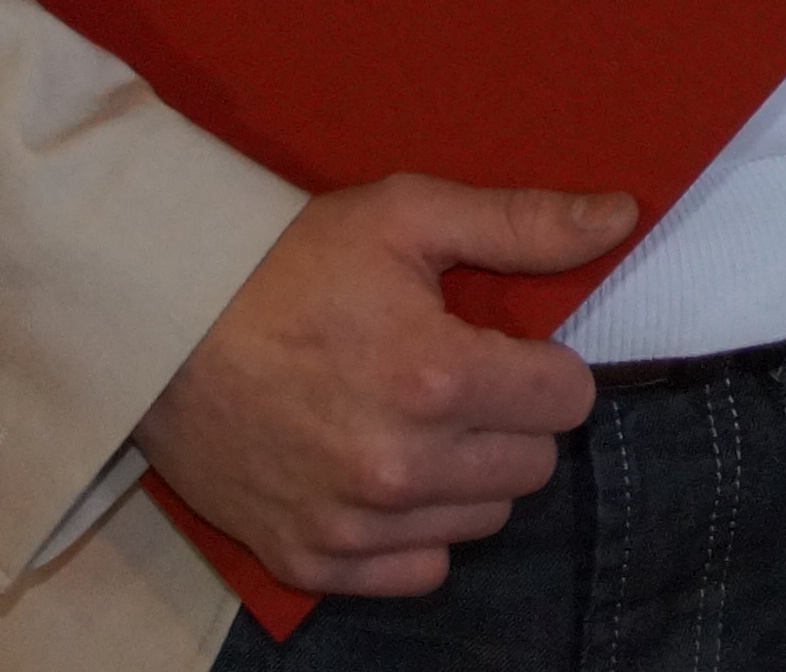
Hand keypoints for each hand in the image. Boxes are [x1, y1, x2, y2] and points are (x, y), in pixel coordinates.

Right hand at [135, 177, 634, 596]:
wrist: (161, 327)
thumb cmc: (287, 263)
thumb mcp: (407, 215)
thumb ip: (525, 224)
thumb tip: (624, 216)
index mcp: (438, 376)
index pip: (569, 399)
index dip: (546, 366)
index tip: (506, 348)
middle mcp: (402, 464)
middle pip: (532, 466)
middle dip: (512, 419)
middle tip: (459, 382)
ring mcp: (354, 521)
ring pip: (482, 519)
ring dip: (468, 474)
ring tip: (417, 423)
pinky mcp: (309, 559)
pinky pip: (418, 570)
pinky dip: (416, 532)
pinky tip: (386, 478)